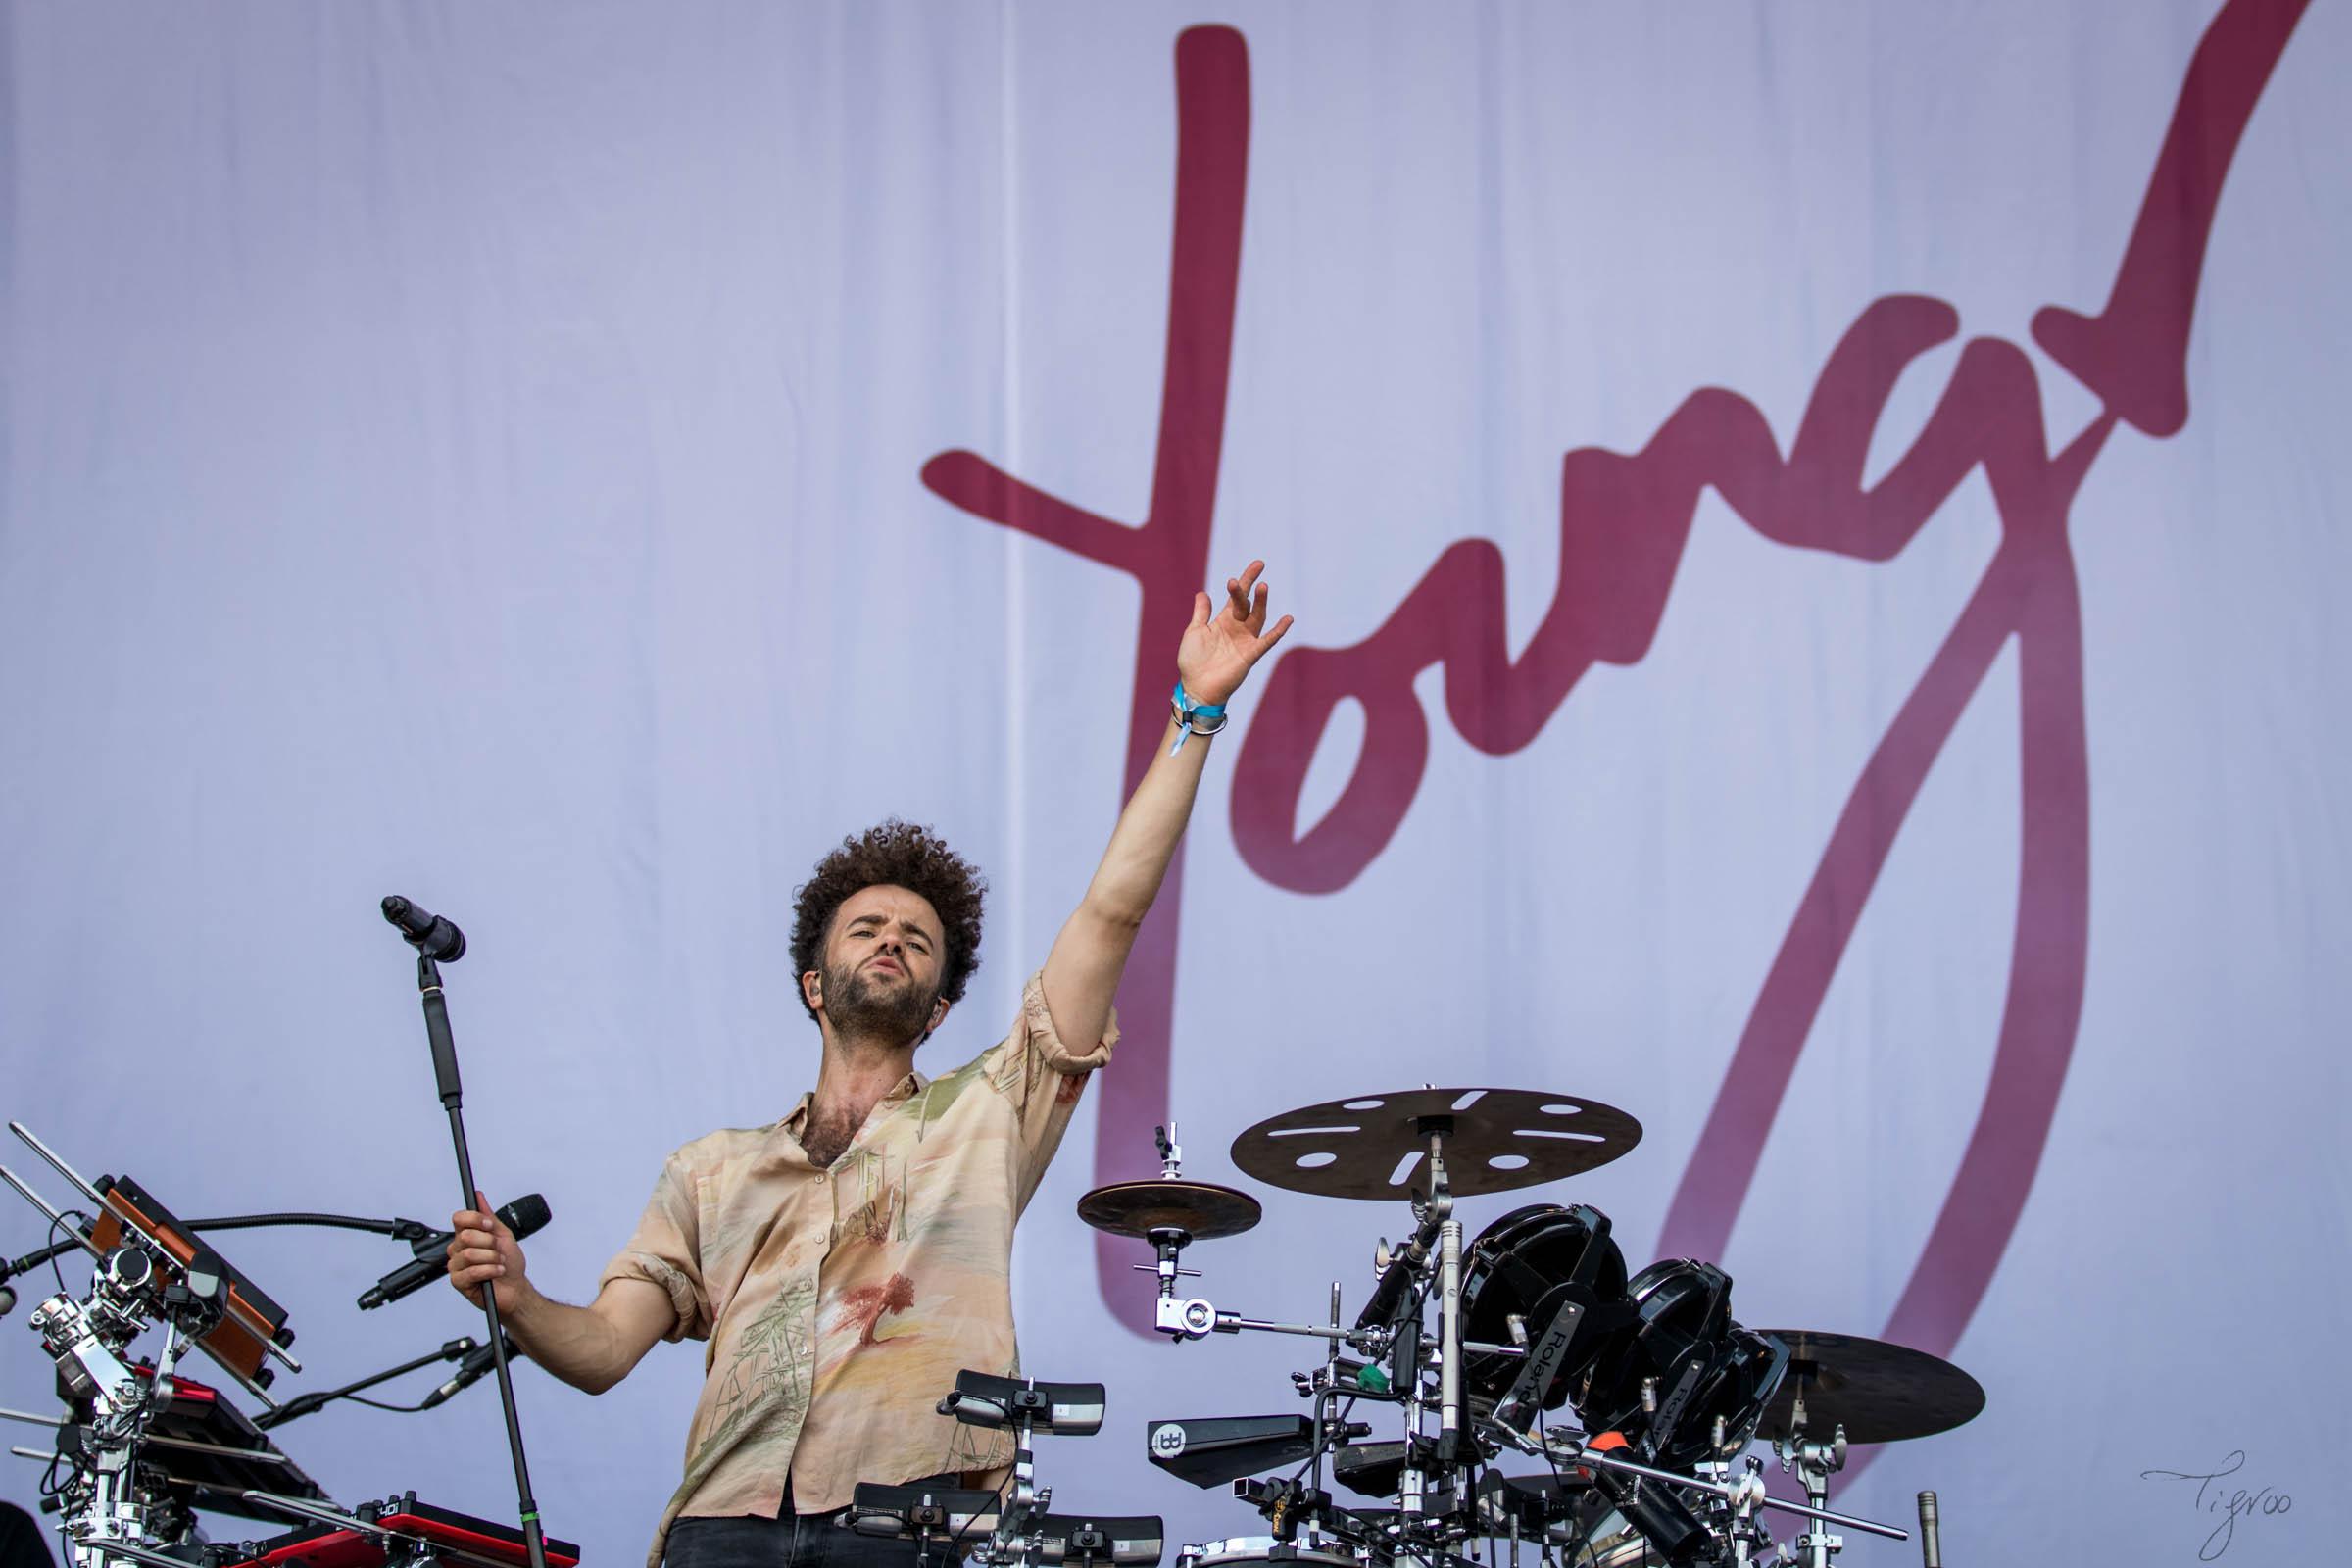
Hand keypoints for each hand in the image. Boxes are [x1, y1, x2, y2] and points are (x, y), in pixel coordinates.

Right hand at [447, 1190, 531, 1313]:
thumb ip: (489, 1216)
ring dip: (492, 1259)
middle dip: (489, 1243)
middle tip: (497, 1250)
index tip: (490, 1226)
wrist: (515, 1288)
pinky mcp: (458, 1282)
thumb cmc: (509, 1263)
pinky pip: (471, 1272)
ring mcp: (457, 1265)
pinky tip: (496, 1272)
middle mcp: (459, 1249)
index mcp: (467, 1235)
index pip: (459, 1218)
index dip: (475, 1219)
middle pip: (466, 1236)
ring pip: (470, 1254)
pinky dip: (489, 1270)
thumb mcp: (503, 1235)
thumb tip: (479, 1196)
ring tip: (499, 1263)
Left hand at [1176, 560, 1293, 706]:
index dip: (1246, 580)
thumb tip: (1203, 592)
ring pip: (1258, 617)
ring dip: (1261, 602)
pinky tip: (1287, 619)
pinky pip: (1267, 641)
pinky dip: (1278, 631)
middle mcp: (1237, 628)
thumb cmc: (1193, 661)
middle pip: (1248, 603)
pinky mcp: (1251, 654)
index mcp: (1224, 621)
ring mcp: (1246, 640)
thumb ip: (1201, 613)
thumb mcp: (1194, 632)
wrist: (1196, 687)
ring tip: (1262, 587)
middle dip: (1251, 587)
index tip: (1258, 564)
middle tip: (1257, 569)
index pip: (1238, 596)